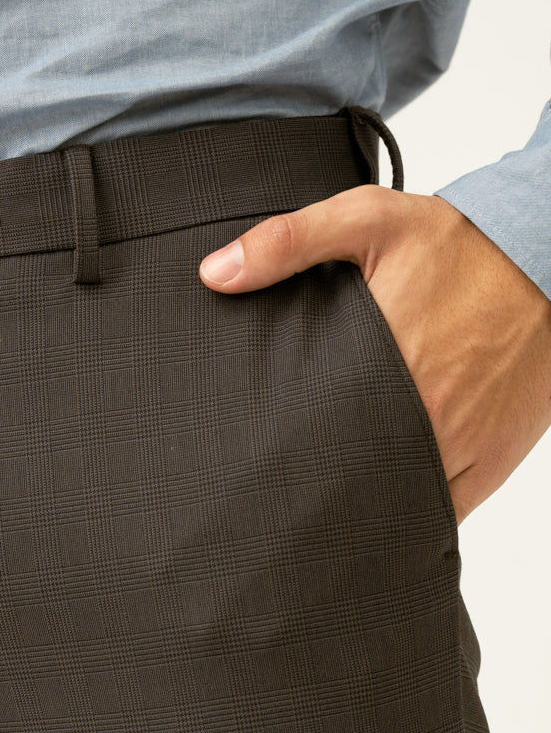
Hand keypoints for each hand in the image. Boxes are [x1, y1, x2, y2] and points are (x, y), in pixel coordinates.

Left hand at [198, 185, 550, 524]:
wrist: (548, 259)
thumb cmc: (464, 245)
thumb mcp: (372, 219)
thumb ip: (289, 241)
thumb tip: (216, 272)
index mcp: (384, 362)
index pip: (315, 433)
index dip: (281, 456)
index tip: (253, 463)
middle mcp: (424, 414)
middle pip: (352, 477)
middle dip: (315, 488)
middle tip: (279, 496)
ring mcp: (459, 445)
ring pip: (396, 502)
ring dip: (363, 507)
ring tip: (321, 513)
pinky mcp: (490, 462)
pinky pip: (442, 510)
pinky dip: (412, 513)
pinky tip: (381, 513)